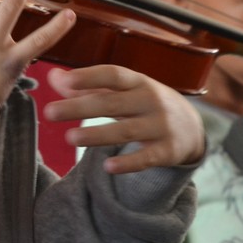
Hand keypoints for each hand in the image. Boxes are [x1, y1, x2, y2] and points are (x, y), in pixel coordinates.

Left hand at [43, 66, 204, 173]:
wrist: (192, 128)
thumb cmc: (148, 104)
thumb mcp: (125, 91)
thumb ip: (90, 86)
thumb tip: (53, 78)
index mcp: (139, 82)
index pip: (113, 75)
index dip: (88, 77)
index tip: (63, 82)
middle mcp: (151, 100)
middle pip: (112, 103)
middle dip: (80, 107)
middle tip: (50, 112)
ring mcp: (160, 126)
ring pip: (126, 131)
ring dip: (97, 134)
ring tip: (69, 138)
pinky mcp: (167, 151)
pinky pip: (146, 158)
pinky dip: (128, 163)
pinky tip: (107, 168)